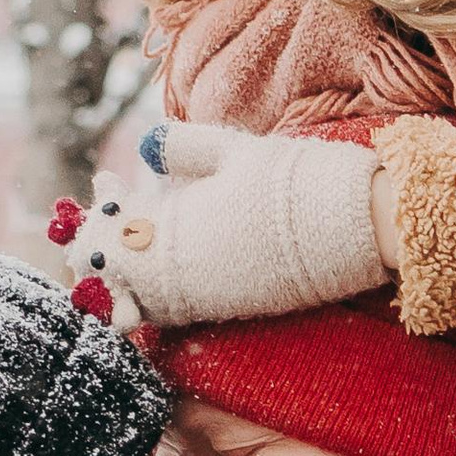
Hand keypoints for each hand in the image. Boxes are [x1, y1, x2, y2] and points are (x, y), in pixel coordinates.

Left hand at [82, 123, 389, 328]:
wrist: (353, 225)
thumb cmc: (296, 178)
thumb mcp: (236, 150)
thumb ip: (185, 149)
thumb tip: (145, 145)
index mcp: (175, 225)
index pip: (115, 232)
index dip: (101, 213)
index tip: (105, 187)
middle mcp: (182, 270)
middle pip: (123, 272)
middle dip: (109, 249)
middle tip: (106, 223)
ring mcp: (207, 296)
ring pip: (148, 295)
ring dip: (135, 272)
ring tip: (135, 245)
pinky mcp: (234, 309)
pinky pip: (180, 307)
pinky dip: (165, 287)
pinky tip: (171, 263)